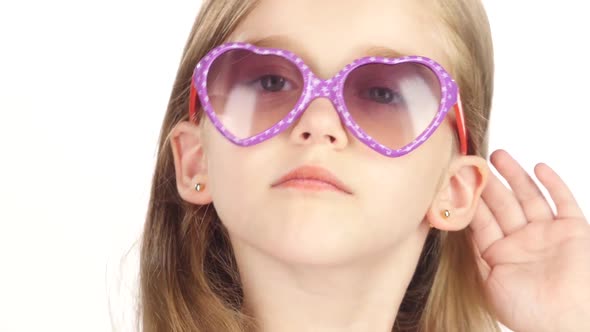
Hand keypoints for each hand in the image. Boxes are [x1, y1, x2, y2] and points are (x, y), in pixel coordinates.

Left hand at [470, 150, 589, 331]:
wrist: (566, 323)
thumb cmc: (527, 311)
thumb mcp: (489, 281)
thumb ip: (475, 251)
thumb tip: (457, 223)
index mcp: (500, 252)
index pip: (482, 218)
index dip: (470, 199)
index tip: (456, 179)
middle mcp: (522, 239)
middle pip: (503, 203)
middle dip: (488, 182)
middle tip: (474, 161)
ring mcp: (547, 233)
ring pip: (529, 196)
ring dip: (515, 175)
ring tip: (498, 155)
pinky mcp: (573, 230)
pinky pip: (564, 201)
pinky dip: (553, 184)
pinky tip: (538, 167)